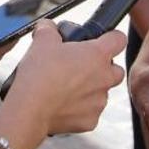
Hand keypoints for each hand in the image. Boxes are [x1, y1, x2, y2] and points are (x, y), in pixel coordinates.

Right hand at [8, 21, 125, 134]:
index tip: (101, 40)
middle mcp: (104, 78)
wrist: (29, 109)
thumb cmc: (38, 74)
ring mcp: (99, 102)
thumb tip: (48, 27)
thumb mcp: (42, 40)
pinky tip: (62, 105)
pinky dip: (80, 109)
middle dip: (103, 68)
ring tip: (67, 88)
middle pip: (116, 70)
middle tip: (81, 66)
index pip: (119, 39)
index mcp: (97, 55)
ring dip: (90, 89)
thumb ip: (49, 29)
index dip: (110, 37)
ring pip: (103, 93)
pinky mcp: (90, 121)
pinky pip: (90, 112)